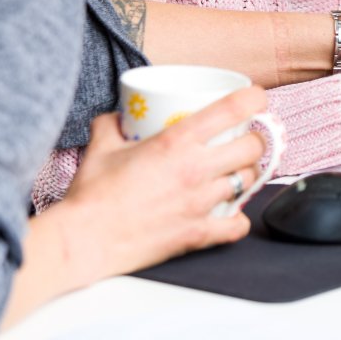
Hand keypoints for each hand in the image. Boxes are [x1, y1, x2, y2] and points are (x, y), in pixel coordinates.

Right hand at [58, 85, 268, 278]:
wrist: (84, 240)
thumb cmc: (92, 196)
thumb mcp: (100, 147)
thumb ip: (111, 124)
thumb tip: (116, 115)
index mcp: (176, 142)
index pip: (233, 109)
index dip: (254, 99)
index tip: (256, 99)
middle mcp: (195, 169)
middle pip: (252, 146)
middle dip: (255, 139)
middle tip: (245, 139)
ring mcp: (200, 203)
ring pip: (249, 182)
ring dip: (247, 174)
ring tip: (236, 172)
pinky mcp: (198, 233)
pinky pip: (237, 225)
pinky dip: (239, 219)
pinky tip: (231, 213)